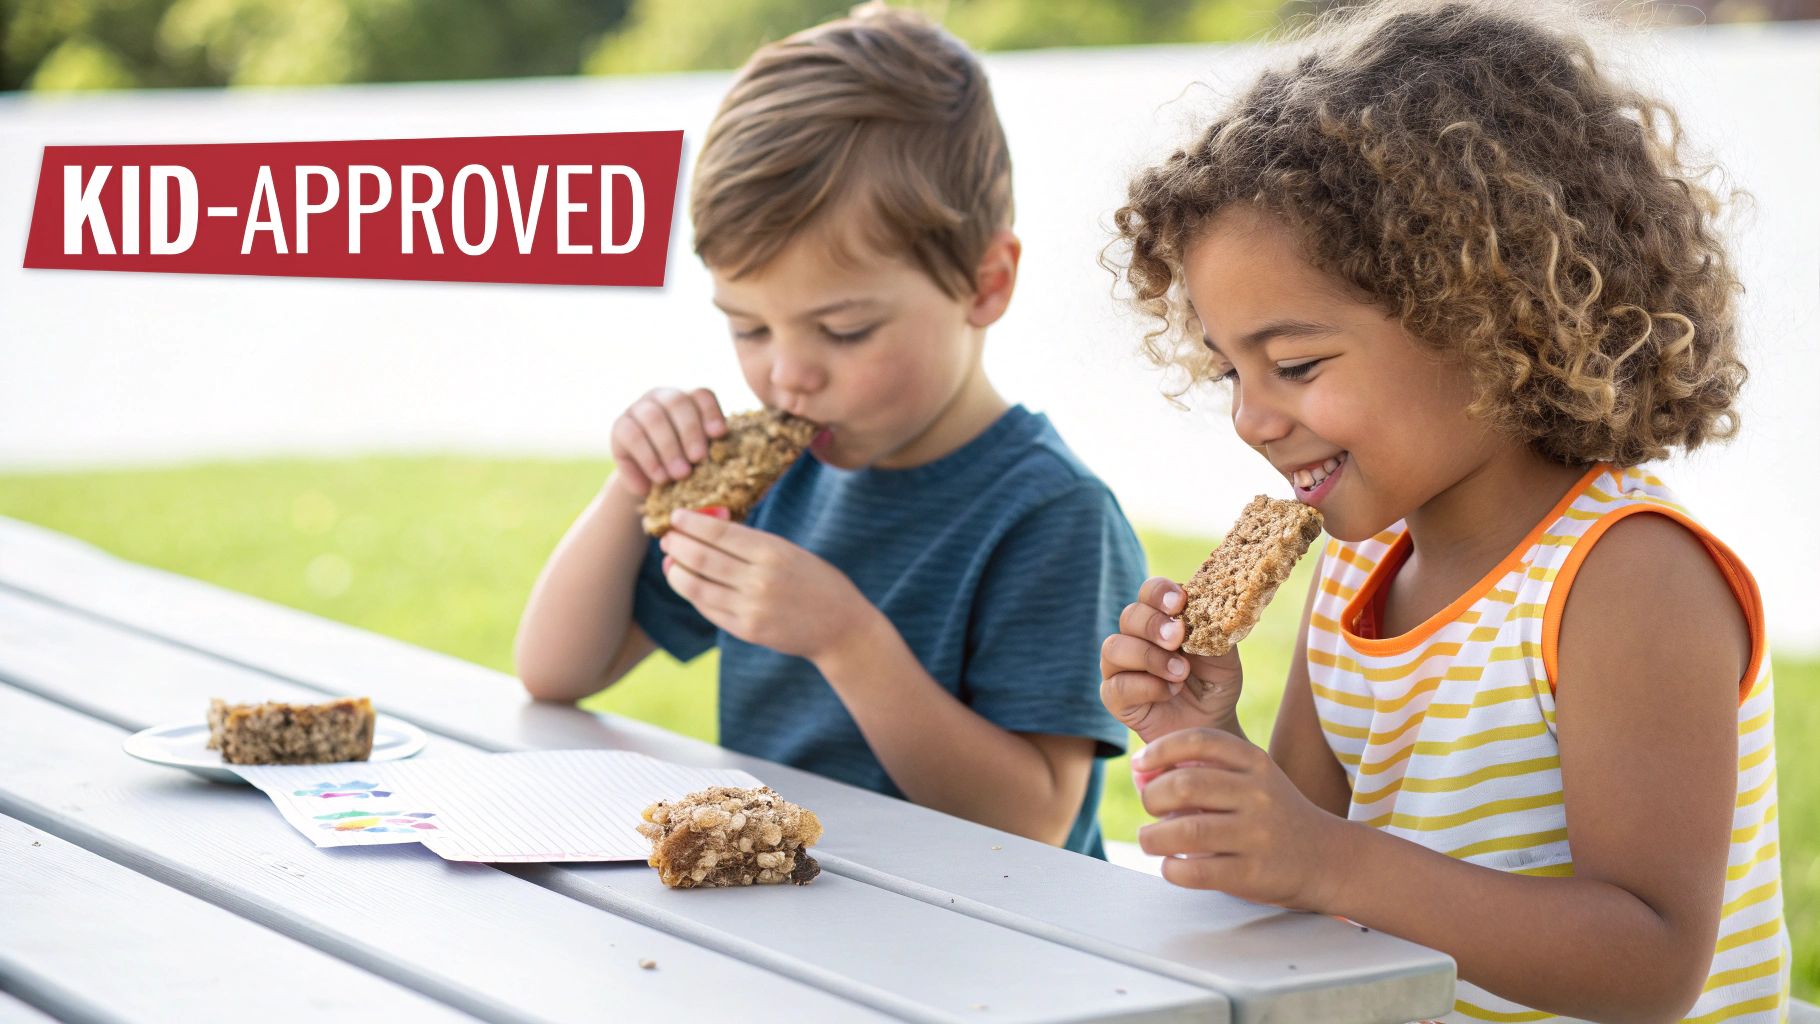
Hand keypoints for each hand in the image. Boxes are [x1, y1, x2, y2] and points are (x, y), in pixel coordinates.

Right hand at [609, 387, 726, 495]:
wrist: (649, 480)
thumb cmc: (682, 465)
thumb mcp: (698, 456)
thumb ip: (708, 449)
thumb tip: (719, 452)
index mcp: (687, 398)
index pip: (701, 395)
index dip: (711, 412)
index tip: (719, 434)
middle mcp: (662, 397)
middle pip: (677, 402)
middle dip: (690, 432)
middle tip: (699, 459)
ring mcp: (638, 408)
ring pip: (654, 418)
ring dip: (669, 448)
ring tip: (681, 474)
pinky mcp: (619, 426)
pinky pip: (633, 436)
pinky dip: (648, 458)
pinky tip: (660, 478)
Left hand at [659, 508, 876, 663]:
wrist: (840, 626)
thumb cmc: (815, 581)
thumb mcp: (789, 551)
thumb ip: (752, 543)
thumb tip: (708, 528)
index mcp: (772, 552)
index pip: (719, 532)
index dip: (691, 523)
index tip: (676, 517)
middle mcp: (759, 579)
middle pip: (701, 558)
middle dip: (676, 545)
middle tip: (666, 537)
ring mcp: (751, 608)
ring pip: (697, 586)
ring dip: (675, 571)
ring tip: (669, 561)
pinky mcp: (746, 630)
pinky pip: (708, 608)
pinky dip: (692, 594)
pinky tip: (687, 583)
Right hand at [1100, 576, 1243, 744]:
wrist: (1212, 726)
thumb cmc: (1215, 685)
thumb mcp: (1224, 657)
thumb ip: (1214, 632)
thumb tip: (1205, 609)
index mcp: (1161, 619)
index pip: (1149, 592)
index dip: (1160, 592)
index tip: (1179, 602)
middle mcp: (1135, 638)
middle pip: (1129, 616)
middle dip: (1153, 625)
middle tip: (1177, 638)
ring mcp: (1121, 667)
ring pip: (1114, 648)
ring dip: (1149, 657)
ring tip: (1180, 673)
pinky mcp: (1115, 698)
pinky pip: (1116, 686)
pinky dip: (1146, 687)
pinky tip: (1169, 692)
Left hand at [1132, 727, 1350, 910]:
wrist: (1327, 858)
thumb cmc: (1273, 816)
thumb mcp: (1253, 780)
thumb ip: (1207, 772)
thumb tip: (1142, 775)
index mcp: (1255, 762)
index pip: (1199, 740)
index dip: (1160, 749)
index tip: (1140, 764)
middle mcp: (1258, 794)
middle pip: (1185, 785)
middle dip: (1151, 796)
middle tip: (1149, 809)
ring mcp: (1257, 834)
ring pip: (1185, 831)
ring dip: (1152, 837)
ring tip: (1151, 840)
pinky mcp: (1253, 873)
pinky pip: (1196, 871)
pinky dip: (1172, 869)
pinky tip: (1172, 866)